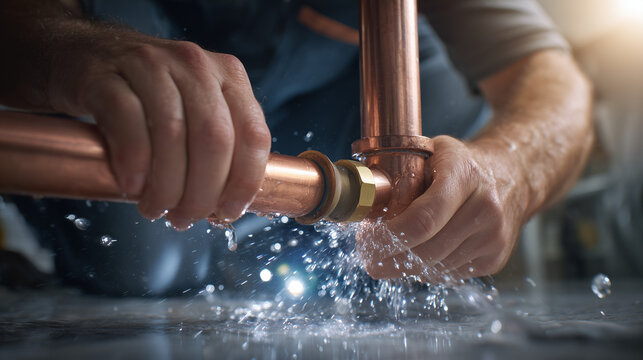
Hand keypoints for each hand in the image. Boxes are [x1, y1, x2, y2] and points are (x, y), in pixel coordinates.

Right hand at [48, 29, 270, 228]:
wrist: (85, 55)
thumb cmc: (149, 95)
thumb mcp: (196, 107)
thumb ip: (219, 145)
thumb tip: (225, 206)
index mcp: (229, 75)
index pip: (253, 135)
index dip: (244, 183)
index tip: (228, 214)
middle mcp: (195, 65)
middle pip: (214, 139)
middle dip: (202, 193)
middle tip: (184, 218)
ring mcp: (150, 64)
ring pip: (172, 133)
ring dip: (166, 185)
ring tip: (155, 208)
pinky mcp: (106, 75)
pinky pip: (127, 122)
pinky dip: (134, 162)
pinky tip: (132, 185)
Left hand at [360, 135, 527, 281]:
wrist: (514, 174)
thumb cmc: (461, 162)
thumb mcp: (431, 152)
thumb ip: (397, 173)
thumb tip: (357, 205)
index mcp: (465, 175)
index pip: (423, 219)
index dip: (388, 237)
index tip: (366, 241)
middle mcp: (485, 207)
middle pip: (425, 251)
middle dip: (388, 259)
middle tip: (367, 256)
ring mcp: (494, 236)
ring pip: (434, 268)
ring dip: (405, 266)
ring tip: (389, 253)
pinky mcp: (495, 258)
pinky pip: (448, 275)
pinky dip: (427, 269)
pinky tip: (419, 253)